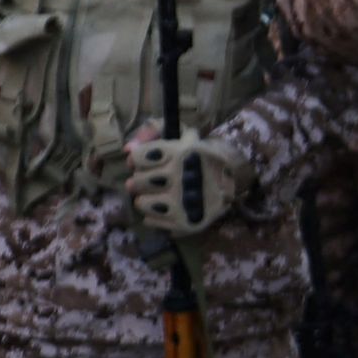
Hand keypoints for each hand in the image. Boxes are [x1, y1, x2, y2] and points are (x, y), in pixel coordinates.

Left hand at [122, 131, 246, 235]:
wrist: (230, 182)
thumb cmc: (199, 155)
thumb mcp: (182, 135)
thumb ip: (151, 134)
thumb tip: (127, 149)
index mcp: (180, 153)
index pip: (138, 158)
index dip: (136, 160)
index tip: (143, 162)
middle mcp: (181, 177)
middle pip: (136, 182)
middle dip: (140, 181)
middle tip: (151, 181)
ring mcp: (183, 202)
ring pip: (141, 203)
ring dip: (145, 199)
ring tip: (155, 196)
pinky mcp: (185, 222)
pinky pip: (151, 221)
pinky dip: (153, 215)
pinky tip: (165, 207)